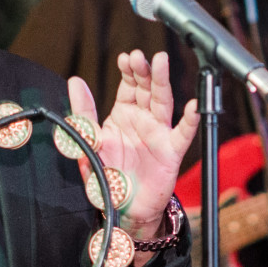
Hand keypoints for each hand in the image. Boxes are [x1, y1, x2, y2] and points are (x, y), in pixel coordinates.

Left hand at [68, 50, 199, 256]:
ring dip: (162, 82)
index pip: (127, 86)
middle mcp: (142, 121)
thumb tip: (74, 82)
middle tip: (141, 56)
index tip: (126, 58)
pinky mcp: (171, 152)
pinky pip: (183, 134)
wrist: (123, 210)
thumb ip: (83, 114)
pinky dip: (190, 120)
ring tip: (161, 62)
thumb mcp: (89, 144)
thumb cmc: (107, 178)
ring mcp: (158, 134)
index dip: (128, 71)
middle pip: (146, 89)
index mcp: (122, 116)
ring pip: (163, 102)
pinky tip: (193, 106)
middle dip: (144, 71)